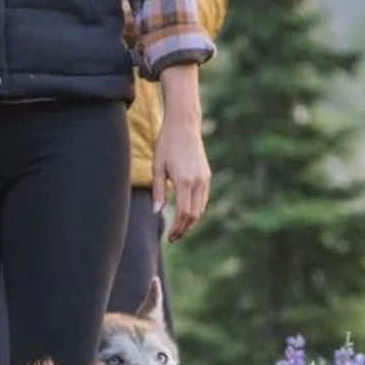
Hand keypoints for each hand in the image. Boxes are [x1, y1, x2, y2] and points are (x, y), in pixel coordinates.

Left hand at [152, 116, 210, 241]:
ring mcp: (205, 178)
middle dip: (185, 229)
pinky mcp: (206, 175)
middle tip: (174, 237)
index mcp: (184, 181)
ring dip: (191, 221)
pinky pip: (203, 198)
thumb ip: (158, 191)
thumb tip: (157, 212)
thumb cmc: (166, 144)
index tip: (170, 236)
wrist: (183, 126)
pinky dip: (196, 209)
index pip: (185, 213)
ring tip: (179, 229)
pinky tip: (186, 214)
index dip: (178, 228)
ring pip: (201, 208)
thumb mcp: (157, 167)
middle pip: (195, 214)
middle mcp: (198, 181)